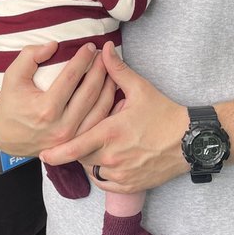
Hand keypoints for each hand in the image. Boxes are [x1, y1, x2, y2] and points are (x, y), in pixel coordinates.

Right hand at [0, 41, 115, 157]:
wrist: (8, 136)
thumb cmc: (11, 103)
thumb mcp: (13, 76)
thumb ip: (30, 56)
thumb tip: (54, 45)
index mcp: (45, 108)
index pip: (70, 77)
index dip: (82, 59)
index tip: (89, 46)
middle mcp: (61, 125)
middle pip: (89, 92)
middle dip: (100, 70)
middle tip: (104, 54)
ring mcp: (72, 137)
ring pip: (99, 108)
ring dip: (109, 86)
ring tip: (112, 69)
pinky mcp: (77, 143)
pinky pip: (99, 123)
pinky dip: (110, 106)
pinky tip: (114, 91)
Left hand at [40, 42, 187, 192]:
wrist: (190, 141)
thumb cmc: (164, 114)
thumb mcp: (141, 90)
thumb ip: (118, 70)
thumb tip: (104, 49)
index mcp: (110, 133)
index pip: (74, 147)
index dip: (56, 153)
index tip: (43, 154)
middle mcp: (112, 157)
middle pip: (81, 158)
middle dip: (76, 150)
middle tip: (74, 143)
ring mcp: (121, 174)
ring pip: (93, 170)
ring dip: (89, 161)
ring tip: (94, 150)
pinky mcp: (130, 185)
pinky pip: (106, 183)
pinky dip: (102, 175)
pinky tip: (106, 163)